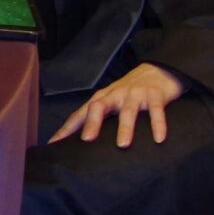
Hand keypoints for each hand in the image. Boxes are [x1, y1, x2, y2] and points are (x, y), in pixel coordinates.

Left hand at [48, 63, 185, 147]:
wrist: (158, 70)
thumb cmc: (130, 91)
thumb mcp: (112, 101)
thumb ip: (100, 117)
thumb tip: (84, 140)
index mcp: (103, 98)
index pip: (81, 113)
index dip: (67, 128)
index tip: (54, 143)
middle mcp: (116, 95)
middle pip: (99, 107)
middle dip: (92, 123)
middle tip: (87, 140)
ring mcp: (135, 94)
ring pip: (128, 111)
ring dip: (124, 127)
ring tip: (122, 144)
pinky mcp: (155, 95)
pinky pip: (156, 111)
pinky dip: (157, 124)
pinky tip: (159, 139)